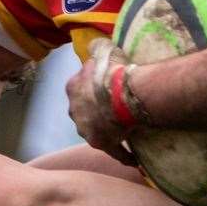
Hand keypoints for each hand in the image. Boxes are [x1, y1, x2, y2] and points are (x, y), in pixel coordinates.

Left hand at [65, 39, 135, 164]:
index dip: (93, 89)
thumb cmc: (113, 70)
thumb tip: (94, 45)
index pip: (80, 89)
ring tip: (122, 132)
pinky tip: (133, 161)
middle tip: (114, 110)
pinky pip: (113, 151)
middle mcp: (74, 110)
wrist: (122, 93)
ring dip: (106, 131)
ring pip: (95, 131)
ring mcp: (85, 129)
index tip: (107, 89)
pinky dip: (123, 155)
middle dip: (95, 111)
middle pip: (84, 112)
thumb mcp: (103, 51)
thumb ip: (96, 48)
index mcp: (73, 87)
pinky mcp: (99, 143)